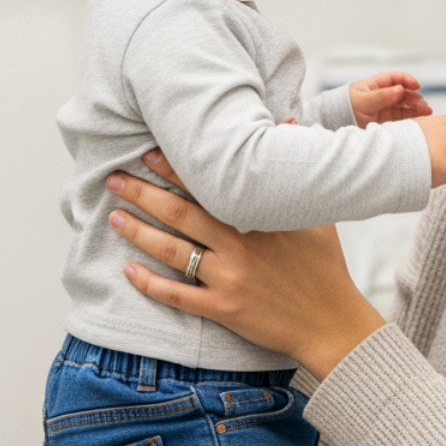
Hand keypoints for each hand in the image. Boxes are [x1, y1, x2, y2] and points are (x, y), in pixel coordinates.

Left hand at [107, 151, 385, 380]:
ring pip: (174, 251)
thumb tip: (292, 121)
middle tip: (115, 179)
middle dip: (144, 194)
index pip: (209, 185)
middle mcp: (241, 245)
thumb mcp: (318, 214)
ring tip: (113, 217)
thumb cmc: (326, 267)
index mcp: (261, 218)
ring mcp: (231, 278)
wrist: (332, 323)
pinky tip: (129, 271)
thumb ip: (297, 169)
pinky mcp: (225, 309)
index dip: (176, 168)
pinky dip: (150, 284)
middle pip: (181, 214)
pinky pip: (179, 295)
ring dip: (139, 233)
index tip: (149, 152)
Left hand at [349, 71, 431, 126]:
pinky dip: (412, 117)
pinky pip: (403, 117)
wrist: (336, 122)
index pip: (395, 78)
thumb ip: (382, 96)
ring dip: (417, 107)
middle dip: (415, 97)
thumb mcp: (363, 100)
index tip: (416, 86)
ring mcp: (386, 108)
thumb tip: (400, 89)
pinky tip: (420, 119)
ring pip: (406, 105)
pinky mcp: (387, 120)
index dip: (407, 80)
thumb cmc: (346, 107)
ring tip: (426, 112)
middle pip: (404, 93)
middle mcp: (383, 95)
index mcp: (376, 85)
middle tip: (423, 104)